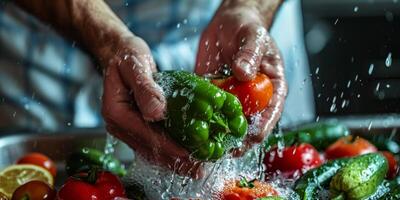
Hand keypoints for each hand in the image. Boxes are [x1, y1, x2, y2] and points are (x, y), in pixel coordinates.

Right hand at [101, 36, 200, 176]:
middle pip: (149, 148)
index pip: (145, 135)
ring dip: (173, 159)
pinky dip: (169, 150)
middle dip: (174, 159)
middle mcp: (119, 125)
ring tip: (195, 167)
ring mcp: (127, 128)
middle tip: (198, 168)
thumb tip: (157, 113)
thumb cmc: (126, 56)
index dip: (168, 146)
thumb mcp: (135, 65)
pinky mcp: (135, 126)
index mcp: (116, 113)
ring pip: (151, 149)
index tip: (188, 154)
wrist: (119, 54)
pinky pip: (152, 142)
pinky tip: (185, 155)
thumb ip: (145, 88)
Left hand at [195, 5, 286, 152]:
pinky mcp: (215, 96)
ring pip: (227, 123)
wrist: (228, 23)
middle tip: (220, 149)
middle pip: (248, 126)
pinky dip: (202, 120)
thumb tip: (244, 73)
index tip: (245, 140)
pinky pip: (210, 111)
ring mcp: (234, 98)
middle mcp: (253, 98)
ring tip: (204, 145)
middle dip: (235, 140)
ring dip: (216, 134)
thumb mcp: (252, 36)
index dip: (259, 131)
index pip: (270, 116)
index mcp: (271, 88)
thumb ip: (250, 54)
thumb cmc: (247, 28)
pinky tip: (191, 127)